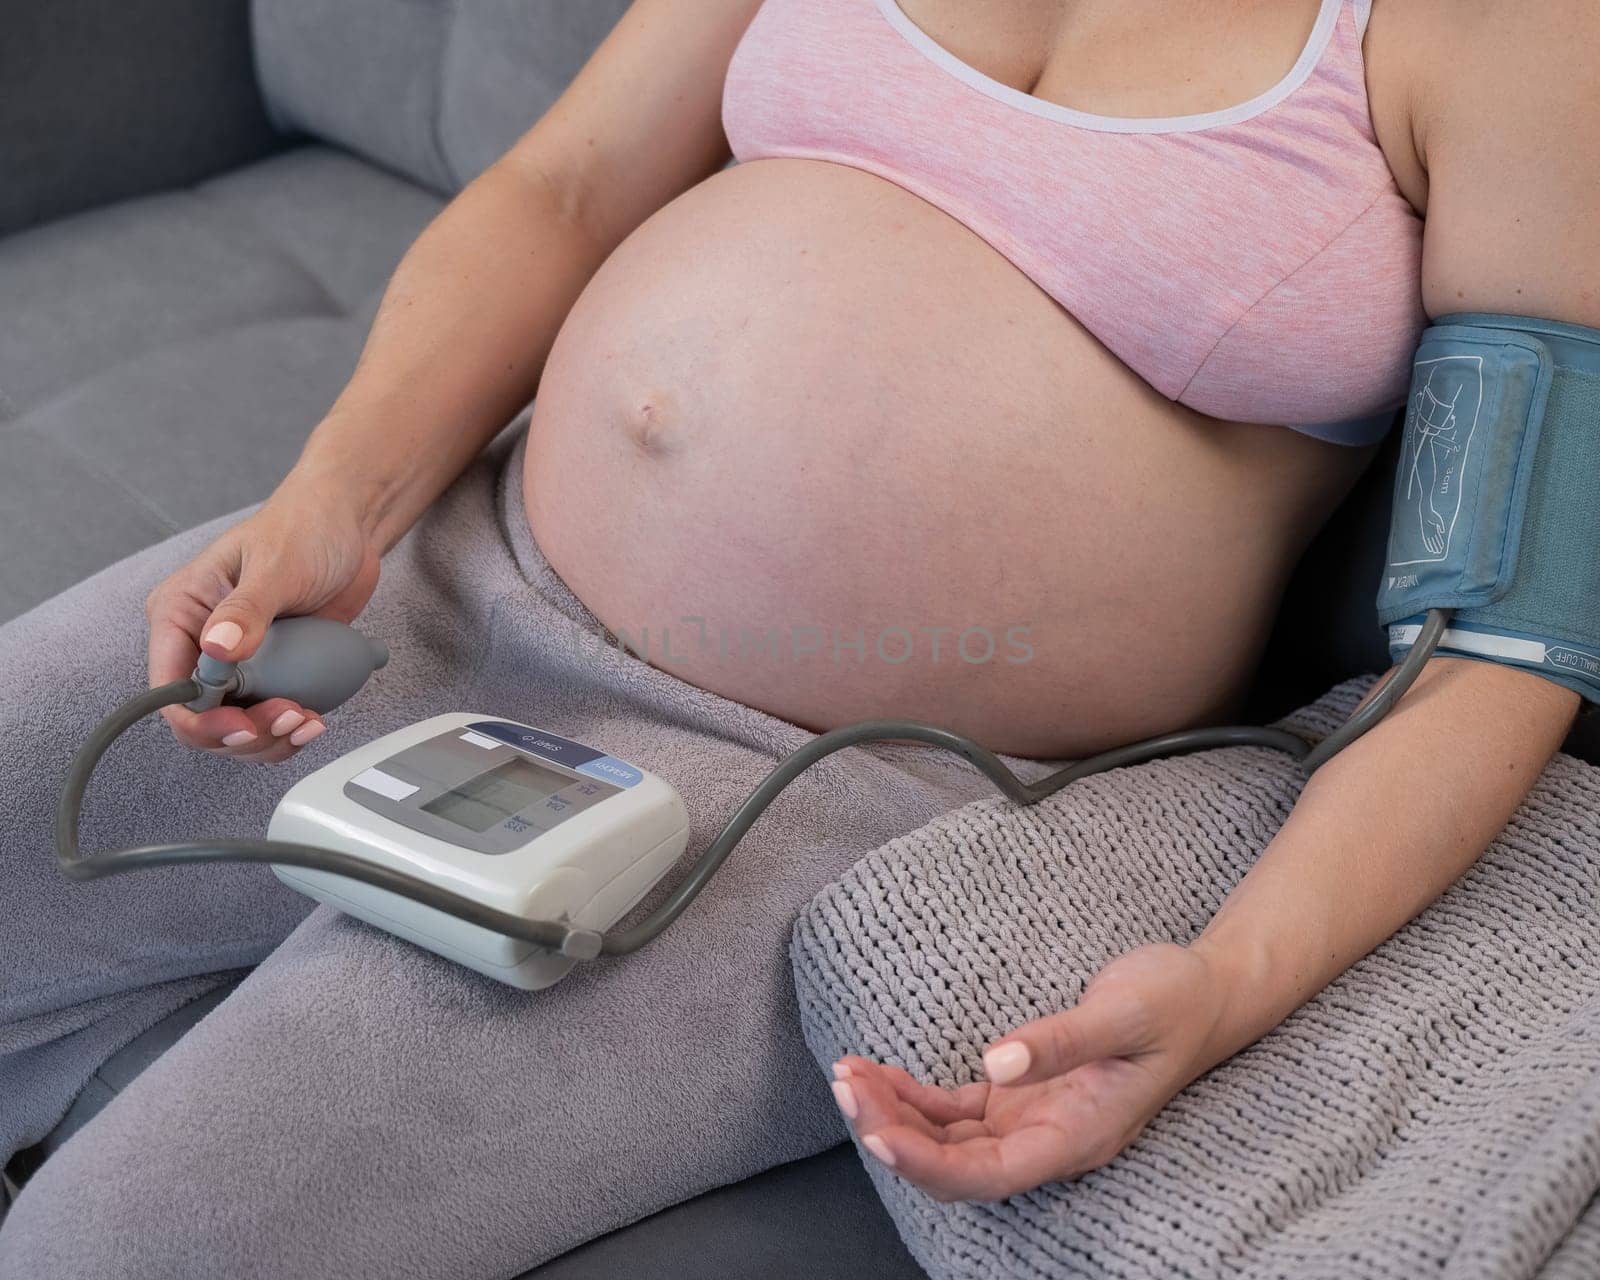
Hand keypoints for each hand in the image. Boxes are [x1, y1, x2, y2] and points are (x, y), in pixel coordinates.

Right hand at [145, 479, 381, 763]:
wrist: (350, 525)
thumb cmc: (304, 528)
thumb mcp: (275, 565)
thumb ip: (246, 609)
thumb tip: (217, 649)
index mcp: (180, 613)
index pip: (168, 688)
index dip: (201, 720)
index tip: (243, 726)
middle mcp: (201, 643)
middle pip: (203, 718)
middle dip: (245, 733)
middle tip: (290, 718)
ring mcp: (238, 662)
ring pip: (238, 727)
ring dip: (271, 739)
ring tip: (308, 722)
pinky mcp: (274, 672)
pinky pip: (270, 717)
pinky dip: (289, 730)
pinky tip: (314, 721)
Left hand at [830, 943, 1229, 1202]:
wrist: (1204, 994)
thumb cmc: (1174, 1003)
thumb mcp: (1126, 1012)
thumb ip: (1063, 1040)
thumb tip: (995, 1062)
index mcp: (1080, 1137)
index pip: (990, 1174)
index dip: (928, 1164)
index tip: (877, 1133)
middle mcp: (1050, 1141)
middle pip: (956, 1166)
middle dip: (894, 1133)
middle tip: (847, 1085)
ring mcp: (1033, 1121)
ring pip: (948, 1142)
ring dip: (895, 1114)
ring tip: (848, 1075)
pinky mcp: (1021, 1095)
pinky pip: (955, 1112)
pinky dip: (913, 1096)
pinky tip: (877, 1073)